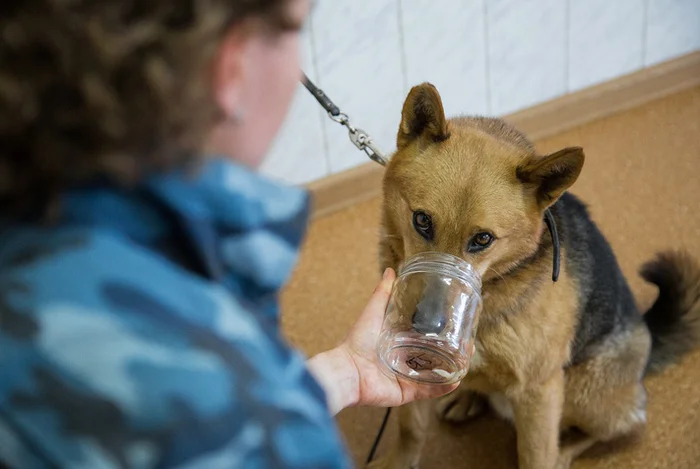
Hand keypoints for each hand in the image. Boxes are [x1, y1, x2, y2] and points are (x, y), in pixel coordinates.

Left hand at [307, 268, 461, 414]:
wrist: (347, 369)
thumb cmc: (357, 341)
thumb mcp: (373, 312)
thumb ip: (383, 293)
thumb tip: (391, 270)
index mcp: (398, 343)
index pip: (424, 338)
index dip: (441, 333)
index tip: (457, 324)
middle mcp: (404, 360)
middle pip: (434, 357)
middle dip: (452, 352)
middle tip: (468, 344)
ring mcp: (407, 377)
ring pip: (435, 374)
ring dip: (452, 368)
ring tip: (467, 359)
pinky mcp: (406, 392)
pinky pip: (428, 391)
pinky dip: (443, 387)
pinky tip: (457, 379)